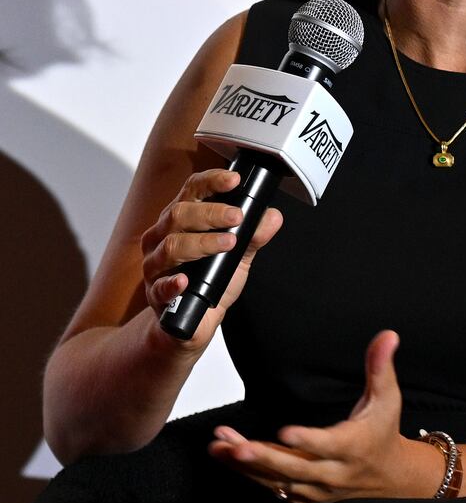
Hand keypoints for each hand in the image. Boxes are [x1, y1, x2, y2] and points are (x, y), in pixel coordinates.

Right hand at [140, 166, 282, 346]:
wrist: (193, 321)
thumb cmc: (210, 281)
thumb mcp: (237, 256)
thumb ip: (253, 236)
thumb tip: (272, 217)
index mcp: (182, 220)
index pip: (192, 190)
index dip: (211, 181)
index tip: (234, 180)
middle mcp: (163, 236)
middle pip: (179, 214)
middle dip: (211, 213)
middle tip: (237, 216)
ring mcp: (156, 264)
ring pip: (171, 246)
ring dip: (202, 243)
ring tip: (227, 243)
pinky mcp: (155, 293)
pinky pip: (160, 286)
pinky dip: (173, 282)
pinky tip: (185, 280)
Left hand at [208, 330, 423, 502]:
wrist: (388, 473)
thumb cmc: (383, 429)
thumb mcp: (387, 397)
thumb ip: (380, 366)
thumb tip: (387, 336)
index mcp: (353, 447)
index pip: (328, 445)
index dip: (307, 440)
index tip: (285, 432)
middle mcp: (333, 472)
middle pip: (295, 468)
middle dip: (264, 458)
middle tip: (237, 447)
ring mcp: (317, 487)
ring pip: (278, 480)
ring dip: (247, 465)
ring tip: (219, 447)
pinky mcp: (305, 495)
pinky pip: (274, 488)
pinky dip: (250, 474)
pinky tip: (228, 457)